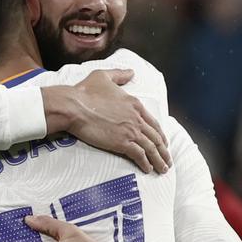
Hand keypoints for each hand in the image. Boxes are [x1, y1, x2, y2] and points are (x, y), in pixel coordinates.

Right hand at [42, 69, 170, 173]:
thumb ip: (119, 74)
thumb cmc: (85, 92)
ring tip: (162, 169)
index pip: (153, 122)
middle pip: (156, 137)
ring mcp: (130, 131)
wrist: (74, 106)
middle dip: (163, 150)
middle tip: (167, 160)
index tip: (163, 143)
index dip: (160, 134)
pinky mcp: (122, 143)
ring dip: (158, 160)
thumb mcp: (103, 76)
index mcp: (134, 104)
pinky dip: (145, 163)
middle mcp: (136, 118)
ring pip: (151, 148)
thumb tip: (131, 72)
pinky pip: (139, 155)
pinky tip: (147, 169)